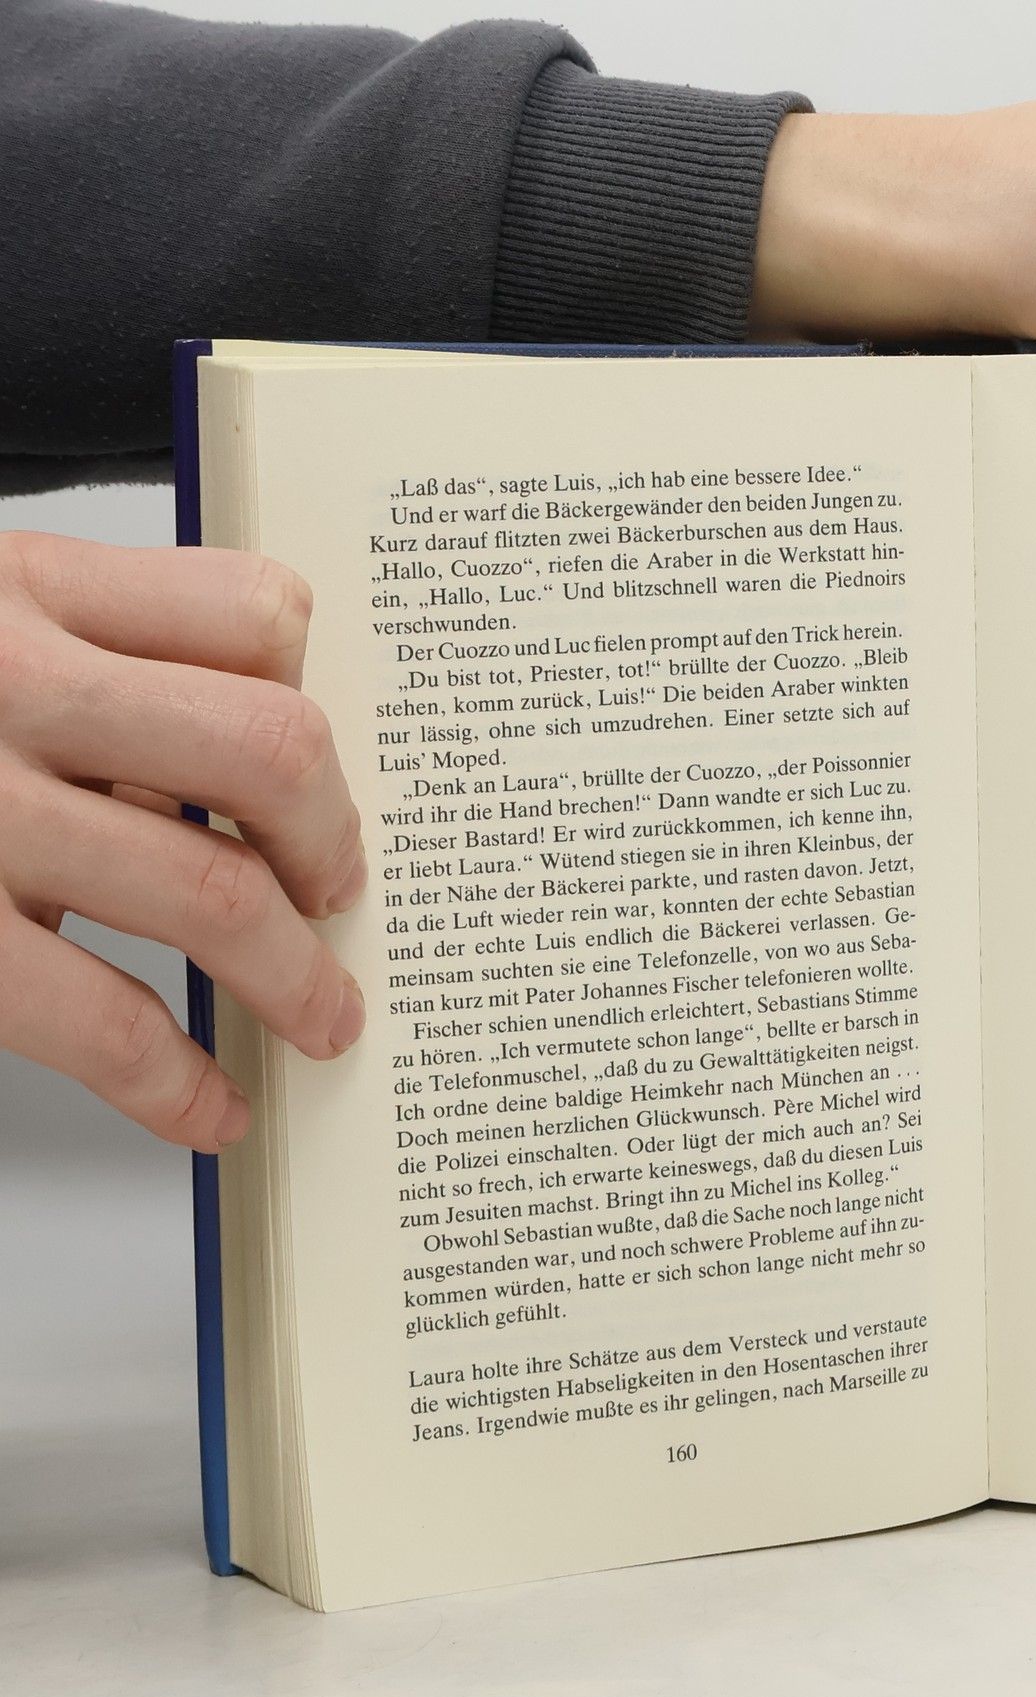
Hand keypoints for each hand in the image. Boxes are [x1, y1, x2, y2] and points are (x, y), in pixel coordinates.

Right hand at [0, 534, 366, 1150]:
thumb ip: (79, 650)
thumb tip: (241, 763)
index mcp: (21, 591)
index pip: (253, 614)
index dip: (315, 699)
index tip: (319, 777)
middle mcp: (3, 688)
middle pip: (271, 749)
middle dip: (334, 842)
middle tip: (340, 895)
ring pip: (213, 891)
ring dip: (298, 977)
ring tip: (320, 1017)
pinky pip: (100, 1019)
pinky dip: (178, 1082)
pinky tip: (208, 1106)